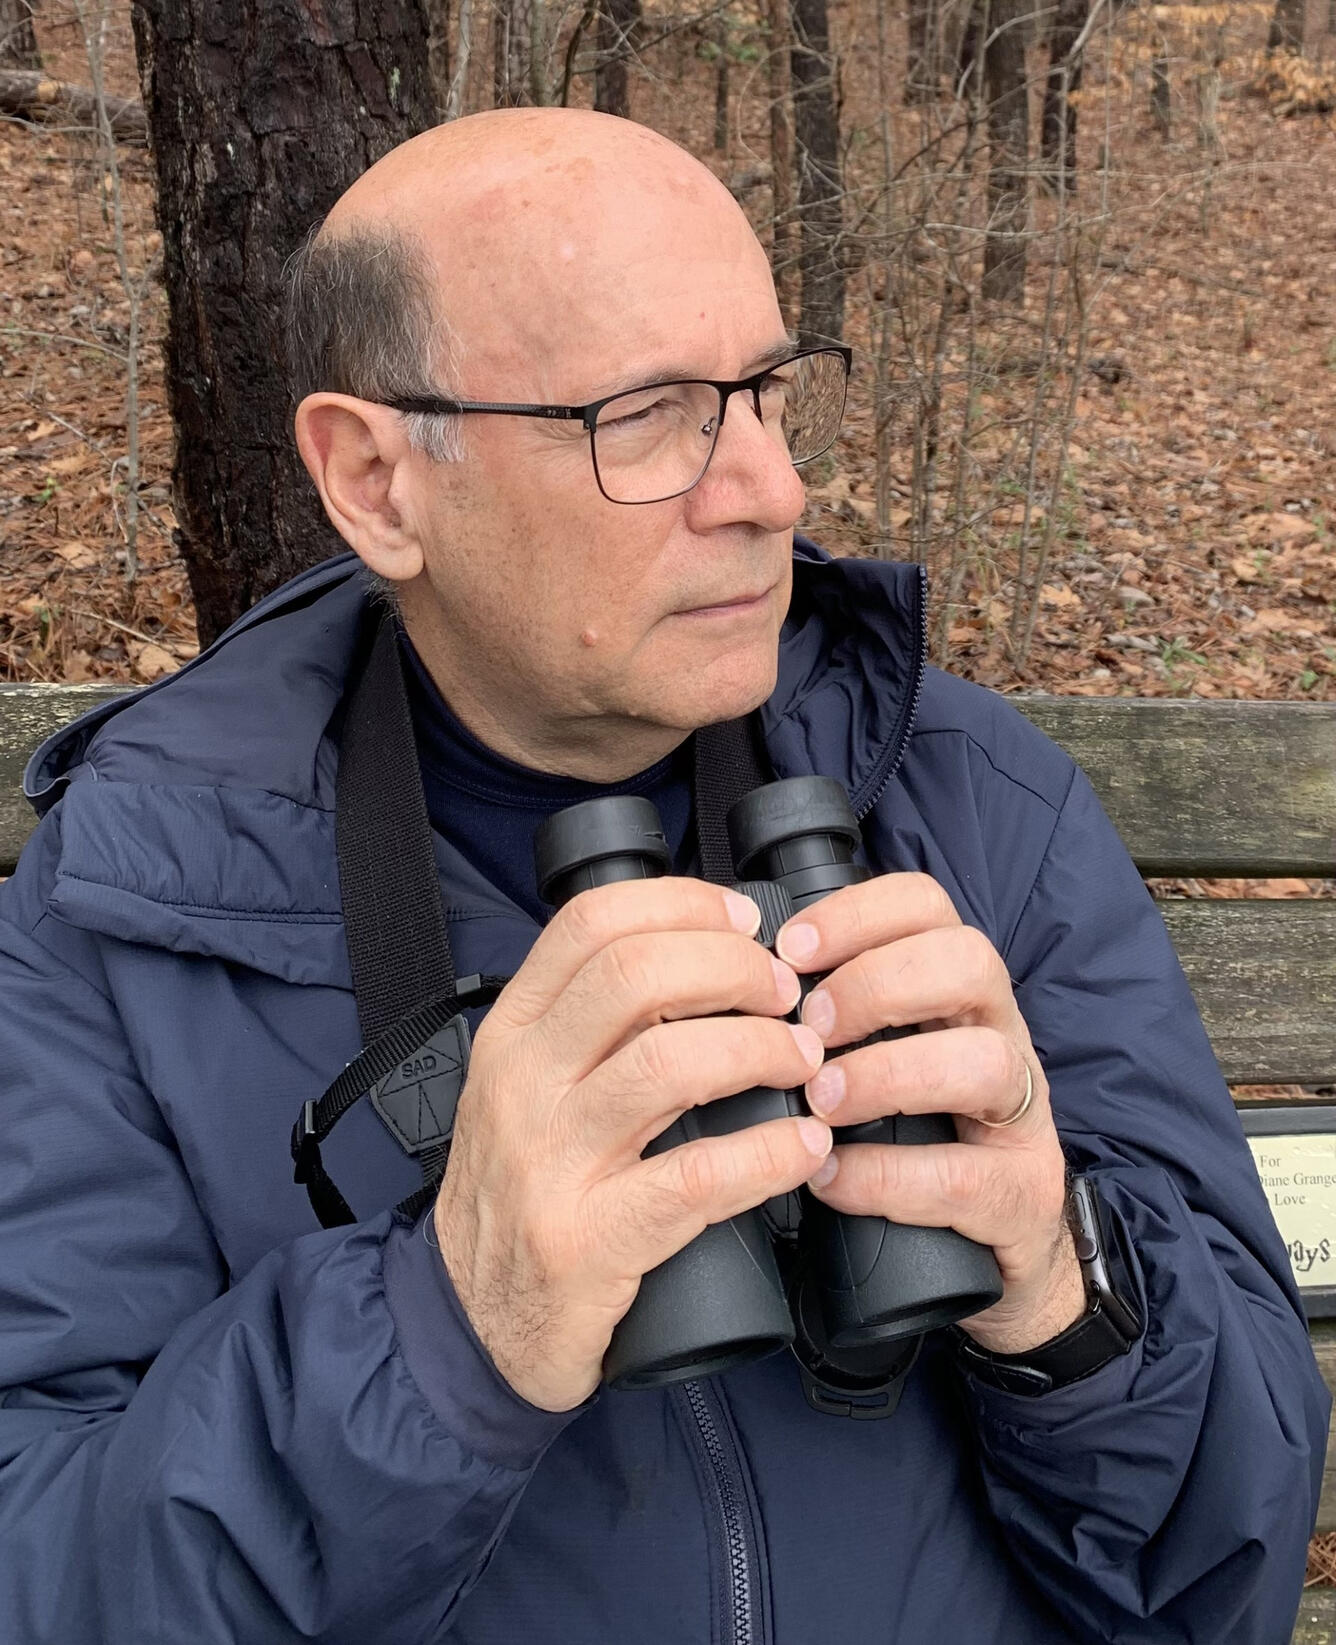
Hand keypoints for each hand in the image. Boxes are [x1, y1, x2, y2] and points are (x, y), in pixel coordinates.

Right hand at [432, 879, 832, 1411]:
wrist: (471, 1323)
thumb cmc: (520, 1192)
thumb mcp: (529, 1088)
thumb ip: (592, 1026)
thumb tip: (708, 960)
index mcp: (512, 1032)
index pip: (592, 923)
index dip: (684, 906)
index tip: (746, 924)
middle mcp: (522, 1083)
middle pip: (637, 976)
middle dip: (735, 970)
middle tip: (786, 997)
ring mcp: (549, 1163)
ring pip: (670, 1064)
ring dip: (762, 1051)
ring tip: (805, 1064)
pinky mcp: (586, 1241)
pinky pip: (695, 1177)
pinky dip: (768, 1154)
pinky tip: (804, 1148)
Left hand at [775, 874, 1083, 1354]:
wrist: (991, 1257)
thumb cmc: (913, 1140)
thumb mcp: (876, 1059)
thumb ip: (828, 1020)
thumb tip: (733, 988)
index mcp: (958, 991)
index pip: (928, 907)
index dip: (858, 913)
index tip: (790, 949)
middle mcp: (1001, 1036)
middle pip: (970, 962)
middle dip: (876, 985)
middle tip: (808, 1029)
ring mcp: (1023, 1117)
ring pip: (984, 1062)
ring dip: (887, 1074)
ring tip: (821, 1101)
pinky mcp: (1021, 1196)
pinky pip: (964, 1175)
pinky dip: (887, 1175)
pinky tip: (832, 1178)